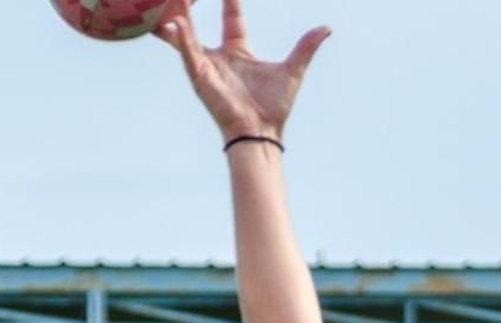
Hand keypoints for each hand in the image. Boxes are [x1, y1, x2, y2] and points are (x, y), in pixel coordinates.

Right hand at [156, 0, 329, 141]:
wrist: (262, 131)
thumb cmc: (274, 107)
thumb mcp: (293, 70)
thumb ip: (306, 47)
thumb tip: (326, 28)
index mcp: (239, 52)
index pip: (233, 18)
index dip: (231, 0)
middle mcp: (220, 57)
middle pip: (201, 24)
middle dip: (191, 6)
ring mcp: (207, 66)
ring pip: (186, 35)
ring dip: (180, 17)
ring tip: (174, 1)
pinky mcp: (200, 78)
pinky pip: (187, 54)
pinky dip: (180, 39)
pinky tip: (174, 23)